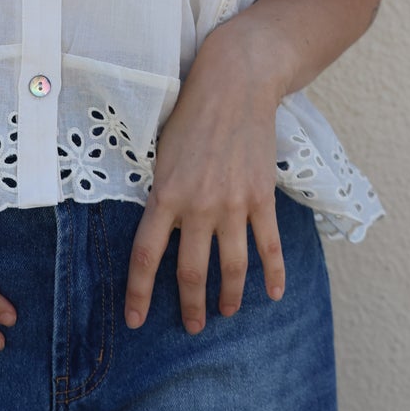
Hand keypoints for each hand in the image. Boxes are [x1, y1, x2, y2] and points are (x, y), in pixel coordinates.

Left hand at [123, 25, 286, 334]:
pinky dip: (274, 274)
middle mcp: (198, 205)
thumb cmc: (191, 114)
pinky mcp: (262, 196)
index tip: (136, 321)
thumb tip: (159, 231)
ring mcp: (234, 204)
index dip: (139, 294)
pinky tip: (274, 294)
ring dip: (230, 297)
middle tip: (191, 327)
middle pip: (192, 272)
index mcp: (165, 194)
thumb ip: (161, 194)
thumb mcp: (161, 153)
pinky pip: (269, 245)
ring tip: (227, 313)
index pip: (146, 257)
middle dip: (190, 306)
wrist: (235, 84)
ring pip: (233, 267)